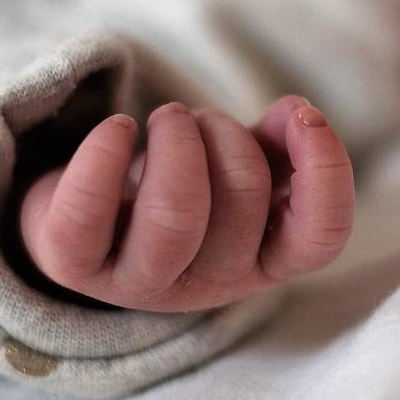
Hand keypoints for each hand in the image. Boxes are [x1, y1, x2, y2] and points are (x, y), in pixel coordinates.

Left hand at [18, 95, 353, 311]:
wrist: (89, 215)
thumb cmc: (178, 187)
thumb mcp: (237, 164)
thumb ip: (280, 140)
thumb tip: (300, 115)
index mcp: (261, 260)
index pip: (319, 240)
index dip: (326, 174)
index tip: (306, 117)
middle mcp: (207, 284)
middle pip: (243, 202)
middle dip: (226, 135)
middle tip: (199, 123)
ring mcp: (138, 283)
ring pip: (174, 215)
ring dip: (177, 140)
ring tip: (167, 121)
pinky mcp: (73, 265)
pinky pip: (85, 212)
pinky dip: (104, 153)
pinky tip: (117, 129)